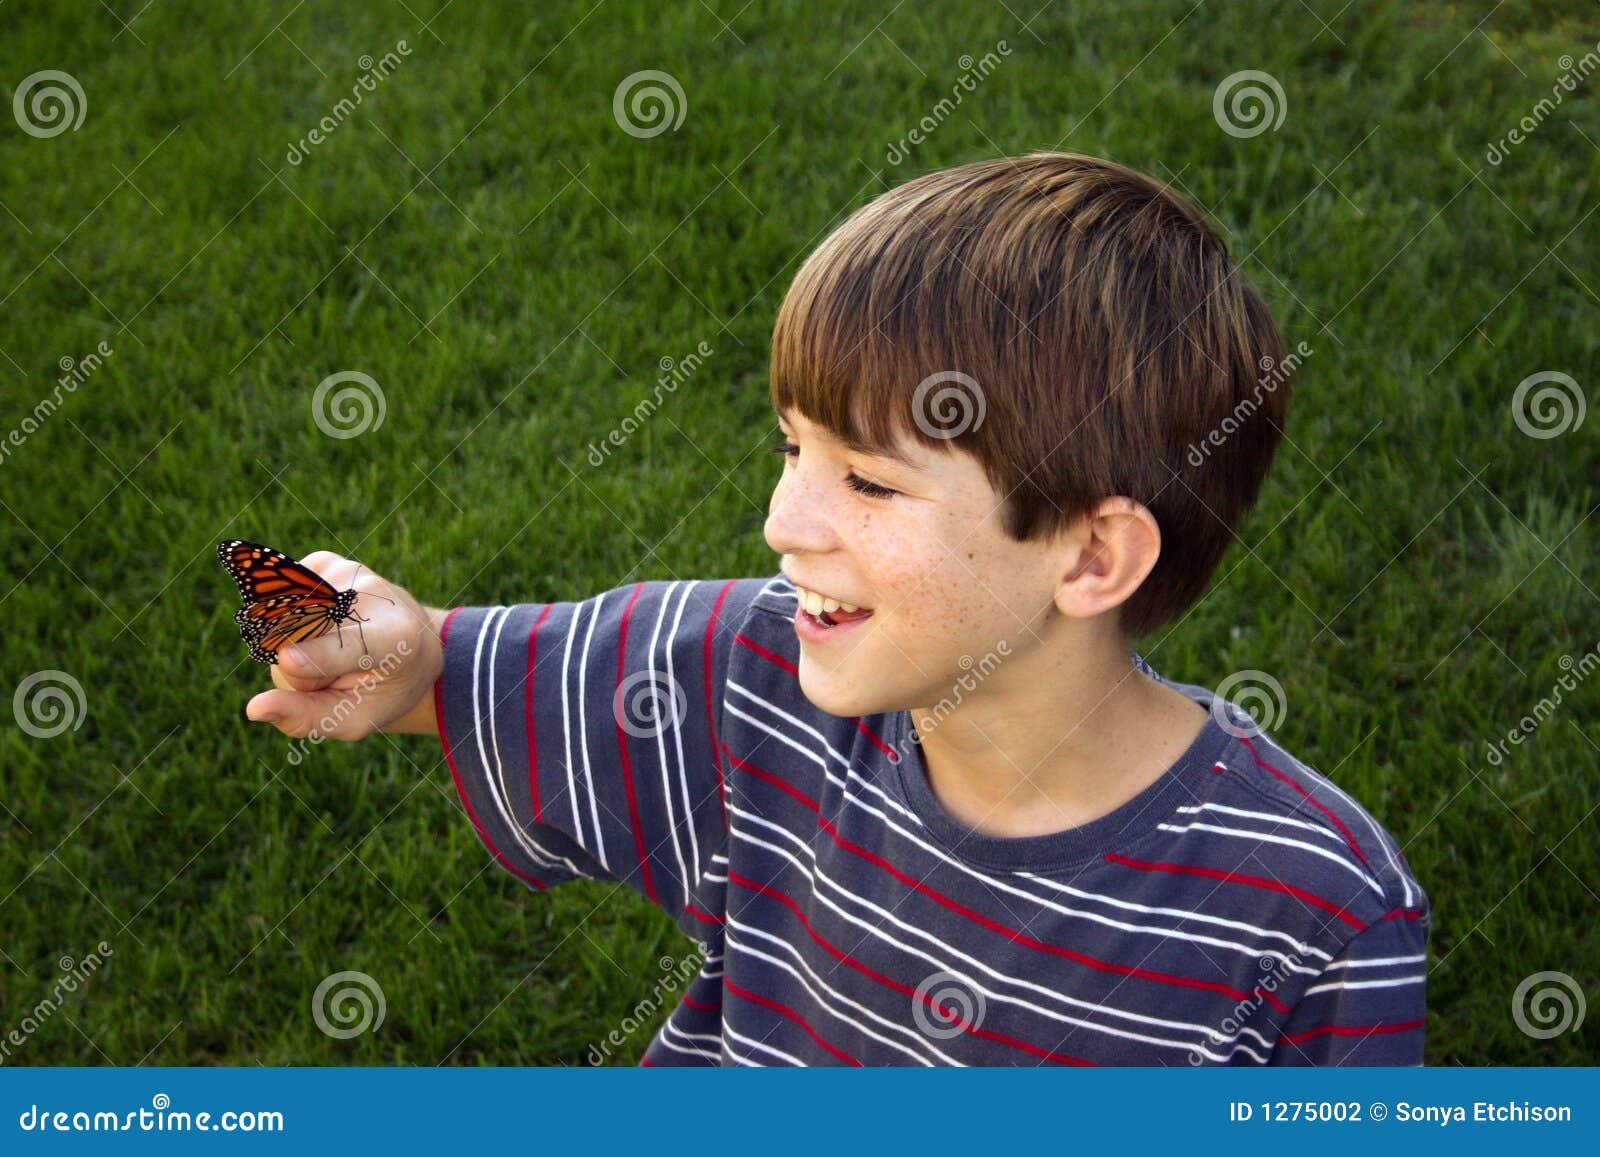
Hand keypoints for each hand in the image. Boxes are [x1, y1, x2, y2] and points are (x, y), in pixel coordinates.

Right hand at [241, 550, 443, 740]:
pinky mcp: (325, 561)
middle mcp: (374, 596)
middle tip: (332, 674)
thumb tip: (254, 709)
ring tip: (329, 646)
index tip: (287, 660)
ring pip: (280, 618)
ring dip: (289, 643)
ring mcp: (348, 573)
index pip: (345, 649)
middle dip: (294, 671)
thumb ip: (307, 718)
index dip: (316, 656)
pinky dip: (288, 618)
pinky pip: (278, 598)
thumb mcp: (356, 718)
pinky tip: (322, 622)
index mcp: (395, 638)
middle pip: (296, 639)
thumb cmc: (380, 689)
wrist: (412, 643)